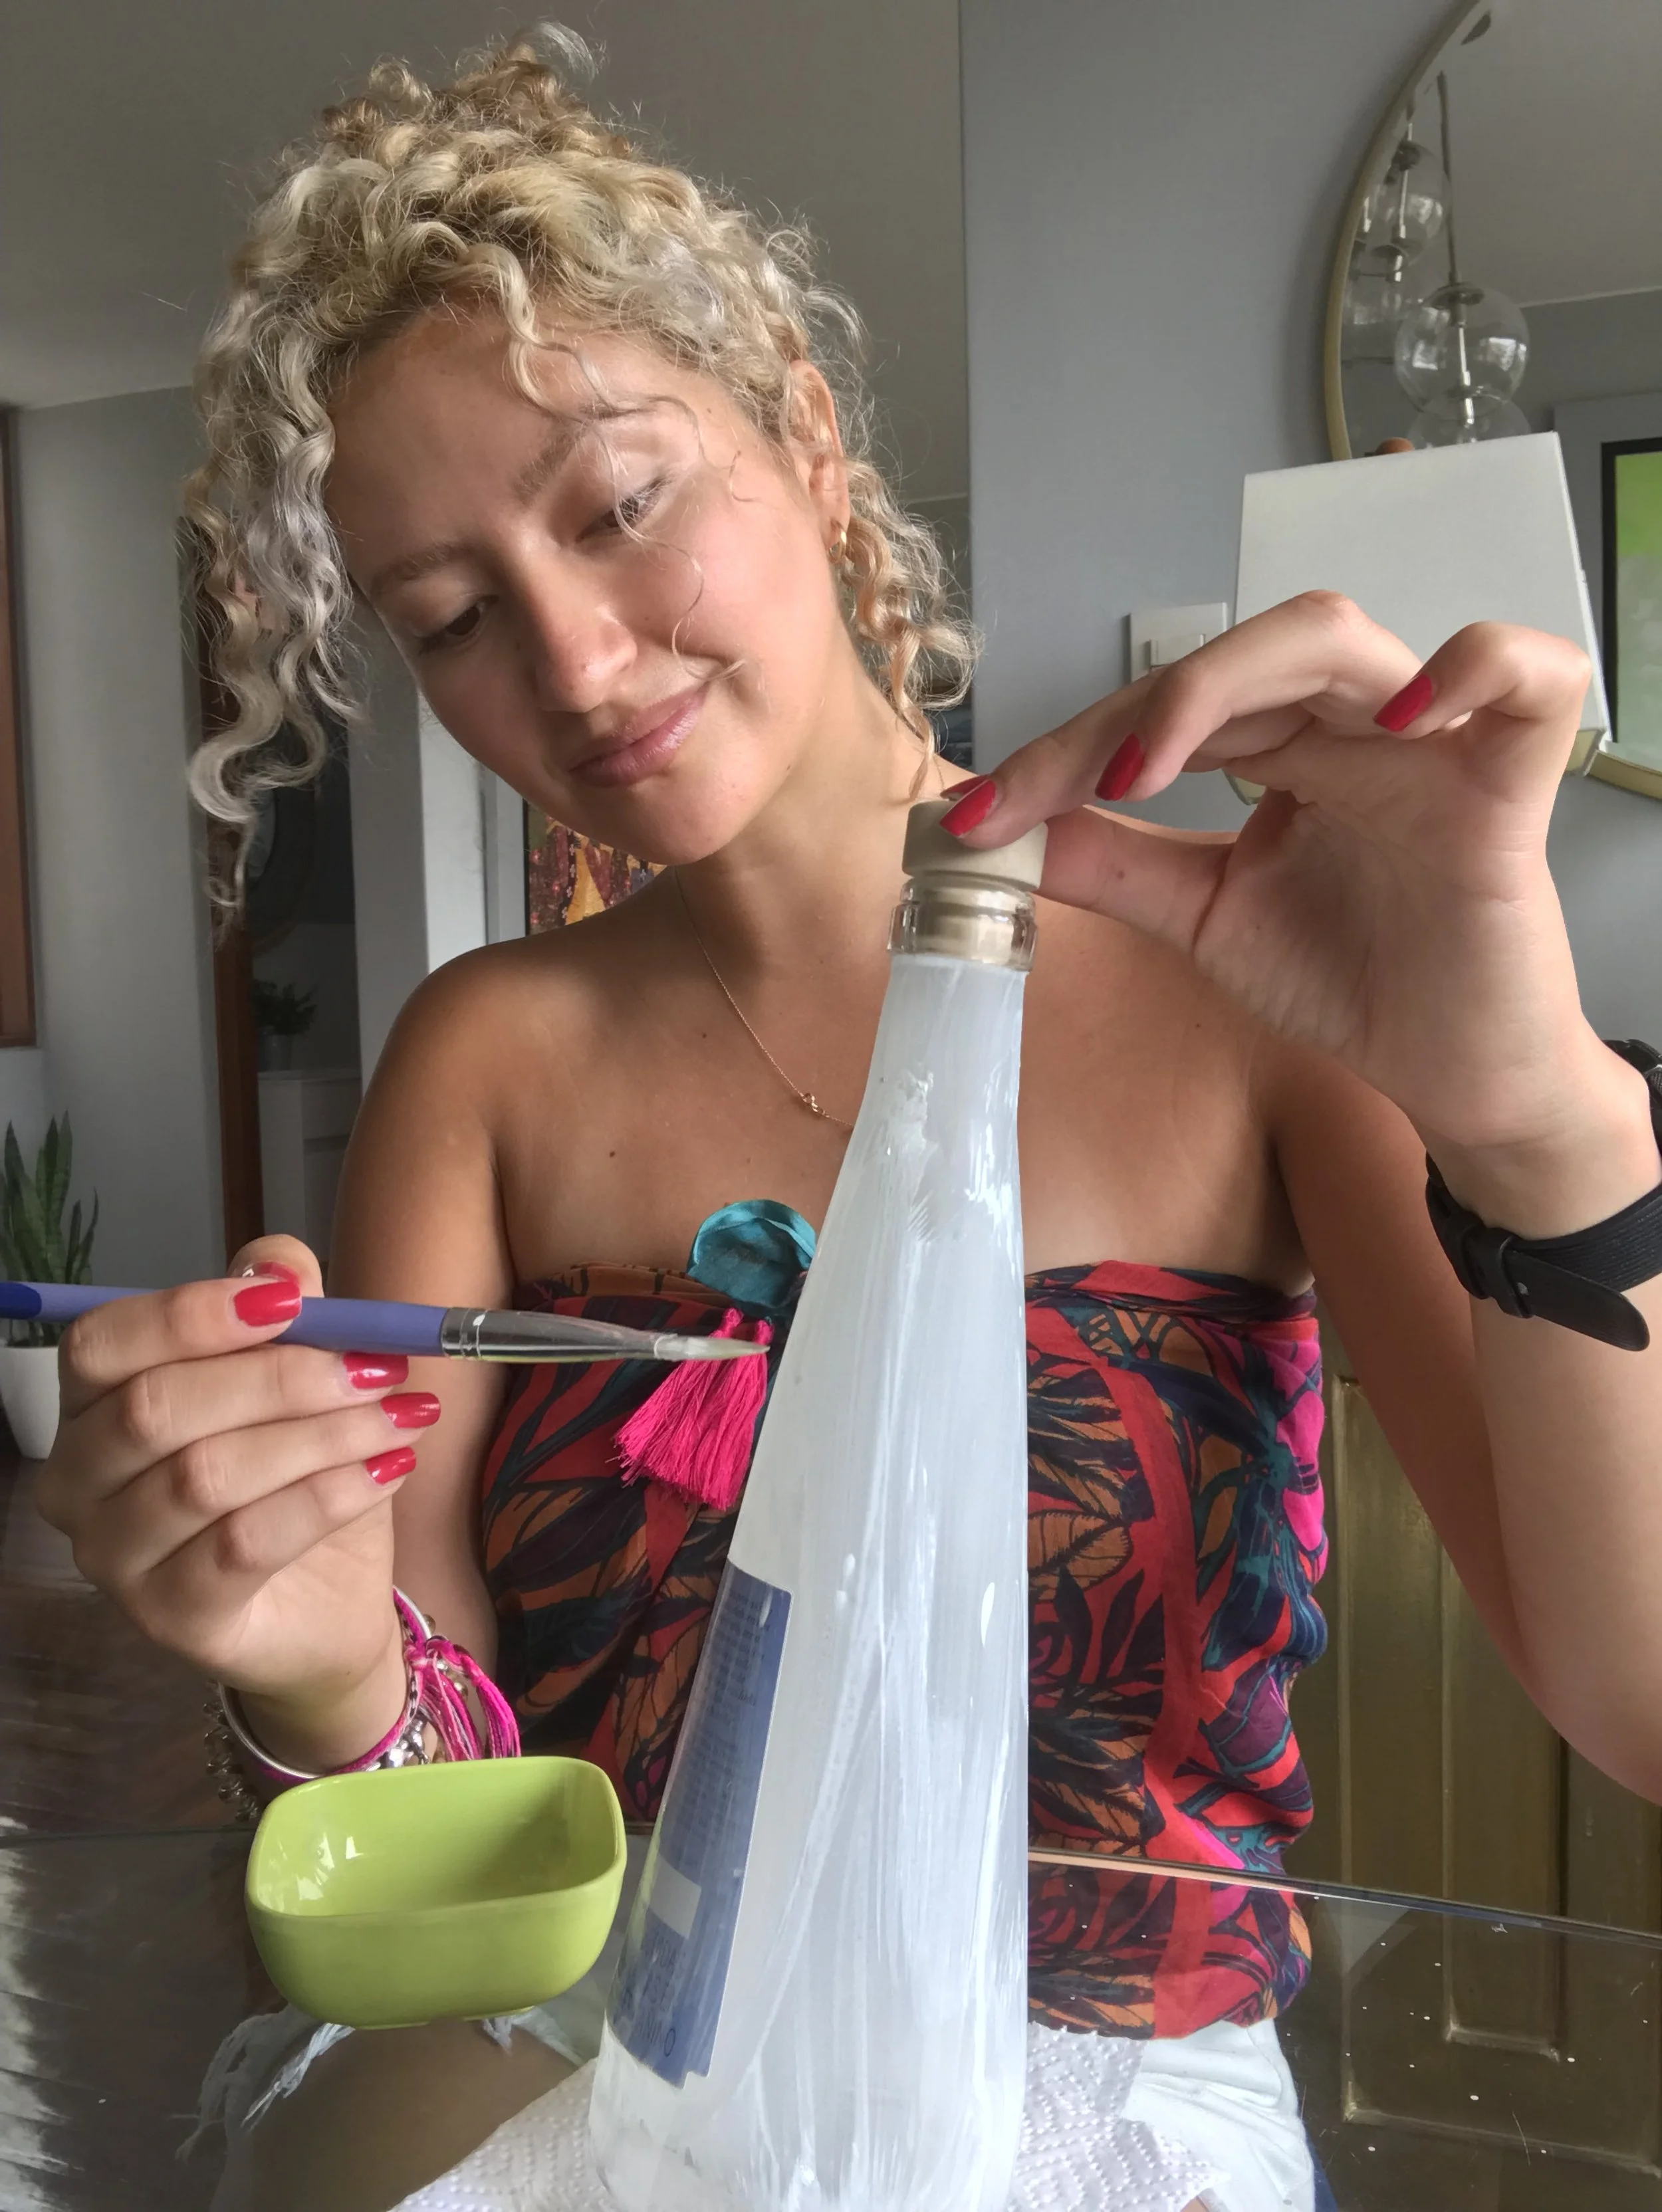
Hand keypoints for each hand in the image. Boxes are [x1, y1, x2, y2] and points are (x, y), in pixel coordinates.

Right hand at [35, 1236, 440, 1718]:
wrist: (328, 1604)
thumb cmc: (296, 1480)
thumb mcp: (302, 1379)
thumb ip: (284, 1312)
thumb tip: (275, 1266)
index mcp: (91, 1407)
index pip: (102, 1344)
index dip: (191, 1313)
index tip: (293, 1302)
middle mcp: (78, 1484)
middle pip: (156, 1407)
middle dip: (281, 1377)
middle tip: (380, 1365)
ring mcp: (115, 1559)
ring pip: (206, 1475)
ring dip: (323, 1435)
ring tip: (403, 1416)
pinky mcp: (170, 1617)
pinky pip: (245, 1543)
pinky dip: (328, 1496)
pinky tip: (388, 1470)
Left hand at [948, 592, 1613, 1166]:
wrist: (1451, 1073)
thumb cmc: (1349, 980)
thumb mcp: (1204, 917)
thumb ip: (1111, 868)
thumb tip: (992, 836)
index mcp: (1284, 746)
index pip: (1164, 709)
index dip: (1065, 751)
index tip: (976, 817)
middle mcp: (1350, 723)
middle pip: (1233, 660)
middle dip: (1125, 716)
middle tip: (1047, 794)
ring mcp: (1432, 743)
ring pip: (1335, 640)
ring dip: (1227, 683)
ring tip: (1153, 766)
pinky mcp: (1509, 786)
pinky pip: (1523, 679)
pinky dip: (1469, 670)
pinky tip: (1397, 717)